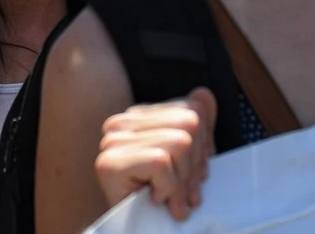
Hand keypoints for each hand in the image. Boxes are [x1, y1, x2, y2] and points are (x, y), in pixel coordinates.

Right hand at [94, 87, 216, 220]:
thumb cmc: (159, 201)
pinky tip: (155, 200)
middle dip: (195, 165)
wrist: (136, 232)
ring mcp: (112, 141)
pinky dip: (167, 189)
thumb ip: (197, 126)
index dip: (202, 147)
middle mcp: (121, 123)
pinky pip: (162, 163)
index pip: (193, 109)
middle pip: (189, 123)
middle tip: (184, 193)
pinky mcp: (110, 163)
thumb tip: (204, 94)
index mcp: (138, 117)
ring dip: (181, 181)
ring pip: (179, 142)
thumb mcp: (188, 160)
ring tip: (170, 198)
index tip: (192, 175)